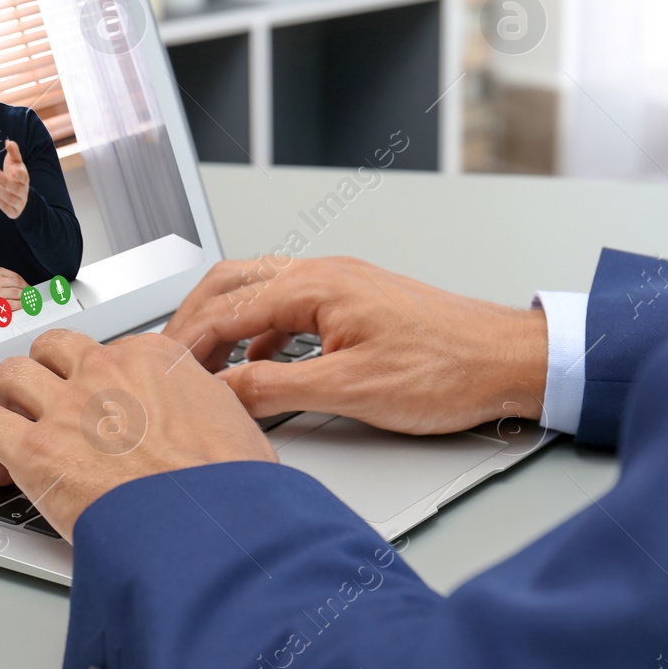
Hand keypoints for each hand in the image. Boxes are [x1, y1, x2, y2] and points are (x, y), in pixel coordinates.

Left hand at [0, 139, 29, 218]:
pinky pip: (5, 207)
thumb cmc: (15, 175)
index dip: (20, 175)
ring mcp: (19, 202)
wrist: (20, 195)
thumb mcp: (15, 163)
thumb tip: (8, 141)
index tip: (13, 171)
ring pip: (9, 199)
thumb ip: (13, 152)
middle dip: (3, 180)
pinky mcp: (13, 211)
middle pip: (15, 188)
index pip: (25, 178)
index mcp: (25, 179)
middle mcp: (24, 191)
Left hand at [0, 330, 277, 539]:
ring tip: (15, 431)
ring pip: (10, 375)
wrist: (211, 528)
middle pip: (53, 350)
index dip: (97, 380)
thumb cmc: (229, 488)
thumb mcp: (233, 424)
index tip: (97, 404)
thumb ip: (200, 408)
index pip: (107, 349)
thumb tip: (198, 422)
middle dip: (46, 376)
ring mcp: (68, 407)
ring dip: (9, 401)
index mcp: (155, 359)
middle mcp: (107, 371)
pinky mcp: (36, 452)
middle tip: (48, 407)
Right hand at [162, 256, 549, 434]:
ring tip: (202, 366)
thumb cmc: (447, 369)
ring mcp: (341, 286)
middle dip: (193, 321)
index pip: (225, 308)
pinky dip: (259, 335)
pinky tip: (258, 370)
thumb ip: (276, 389)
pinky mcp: (356, 305)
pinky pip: (288, 309)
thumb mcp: (350, 390)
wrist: (508, 361)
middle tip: (165, 359)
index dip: (185, 344)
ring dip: (225, 326)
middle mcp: (325, 274)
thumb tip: (223, 393)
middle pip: (233, 285)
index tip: (159, 373)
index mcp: (317, 285)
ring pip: (260, 294)